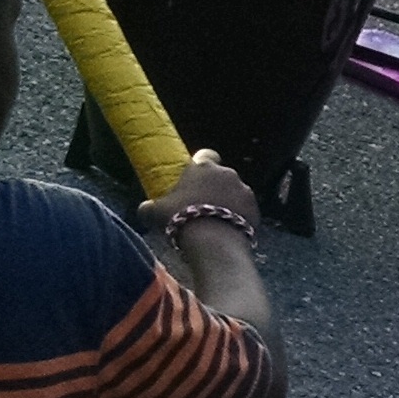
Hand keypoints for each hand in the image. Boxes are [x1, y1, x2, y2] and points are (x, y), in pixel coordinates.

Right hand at [139, 147, 259, 241]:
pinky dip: (240, 217)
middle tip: (203, 206)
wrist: (214, 243)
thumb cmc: (182, 221)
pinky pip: (246, 210)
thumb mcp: (156, 213)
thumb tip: (143, 210)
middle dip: (214, 187)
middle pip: (221, 176)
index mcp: (203, 167)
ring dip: (228, 202)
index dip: (200, 165)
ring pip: (235, 192)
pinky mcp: (256, 208)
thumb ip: (148, 208)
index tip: (194, 179)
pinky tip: (229, 231)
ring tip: (217, 222)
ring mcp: (244, 190)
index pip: (205, 154)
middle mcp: (226, 173)